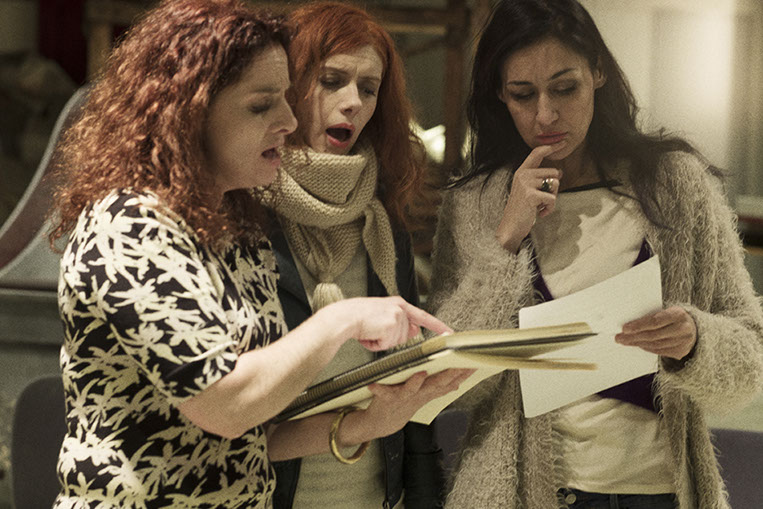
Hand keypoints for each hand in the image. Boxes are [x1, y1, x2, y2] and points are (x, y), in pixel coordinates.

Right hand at [330, 296, 452, 351]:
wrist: (343, 316)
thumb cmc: (357, 316)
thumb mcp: (381, 316)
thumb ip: (399, 323)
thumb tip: (414, 331)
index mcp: (398, 304)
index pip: (422, 316)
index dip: (437, 325)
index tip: (449, 332)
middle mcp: (400, 308)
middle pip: (405, 335)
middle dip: (389, 338)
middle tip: (373, 330)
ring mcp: (396, 317)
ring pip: (395, 342)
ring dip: (380, 341)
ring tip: (368, 331)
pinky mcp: (390, 325)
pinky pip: (386, 345)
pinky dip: (375, 344)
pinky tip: (367, 334)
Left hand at [358, 369, 474, 438]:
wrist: (382, 423)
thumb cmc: (402, 405)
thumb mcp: (424, 396)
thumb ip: (440, 388)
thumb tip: (458, 381)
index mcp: (428, 391)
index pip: (450, 381)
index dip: (463, 373)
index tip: (474, 363)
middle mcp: (419, 394)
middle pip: (437, 384)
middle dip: (448, 375)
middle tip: (459, 365)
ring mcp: (403, 397)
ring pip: (413, 389)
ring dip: (417, 382)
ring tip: (421, 373)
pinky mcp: (387, 399)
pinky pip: (383, 393)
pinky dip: (379, 389)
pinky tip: (374, 385)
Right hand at [496, 143, 565, 252]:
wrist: (510, 227)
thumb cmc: (521, 210)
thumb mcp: (528, 190)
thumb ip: (541, 180)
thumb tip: (560, 172)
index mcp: (522, 172)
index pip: (537, 153)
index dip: (550, 147)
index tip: (562, 143)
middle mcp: (523, 175)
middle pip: (554, 172)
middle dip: (553, 188)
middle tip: (542, 200)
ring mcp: (526, 184)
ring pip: (555, 184)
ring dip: (552, 199)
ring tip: (540, 206)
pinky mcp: (531, 195)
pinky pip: (552, 198)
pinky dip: (549, 208)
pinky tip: (540, 213)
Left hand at [615, 306, 696, 359]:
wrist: (695, 327)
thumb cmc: (674, 316)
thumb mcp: (667, 310)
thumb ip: (653, 315)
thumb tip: (629, 322)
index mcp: (678, 314)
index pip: (655, 321)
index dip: (638, 325)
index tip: (624, 328)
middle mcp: (682, 329)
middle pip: (653, 335)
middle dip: (633, 337)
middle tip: (619, 337)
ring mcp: (683, 342)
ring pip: (654, 345)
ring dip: (637, 343)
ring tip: (624, 341)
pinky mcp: (681, 352)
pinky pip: (659, 351)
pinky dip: (646, 348)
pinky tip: (637, 344)